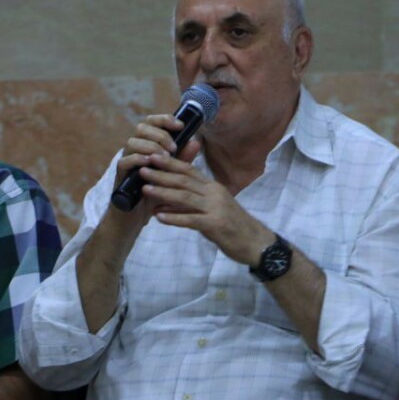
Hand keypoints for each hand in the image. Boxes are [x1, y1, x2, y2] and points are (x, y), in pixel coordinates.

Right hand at [114, 114, 202, 213]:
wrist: (137, 216)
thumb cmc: (154, 193)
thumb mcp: (172, 174)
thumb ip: (182, 158)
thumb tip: (196, 142)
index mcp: (147, 144)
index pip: (152, 122)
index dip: (165, 120)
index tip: (180, 126)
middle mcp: (135, 149)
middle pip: (142, 127)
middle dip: (160, 134)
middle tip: (173, 148)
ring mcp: (126, 160)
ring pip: (132, 141)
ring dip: (151, 146)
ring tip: (165, 158)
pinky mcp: (120, 174)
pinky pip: (125, 160)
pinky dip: (138, 159)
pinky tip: (150, 163)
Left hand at [136, 153, 272, 264]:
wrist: (255, 242)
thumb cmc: (234, 225)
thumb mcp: (214, 207)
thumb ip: (194, 201)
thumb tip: (168, 200)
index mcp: (213, 187)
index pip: (189, 171)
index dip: (170, 163)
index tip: (152, 157)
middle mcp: (214, 193)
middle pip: (184, 181)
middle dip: (161, 174)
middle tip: (142, 169)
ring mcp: (215, 208)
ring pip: (185, 197)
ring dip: (163, 193)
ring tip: (145, 189)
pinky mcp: (215, 225)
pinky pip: (191, 220)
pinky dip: (174, 218)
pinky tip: (159, 217)